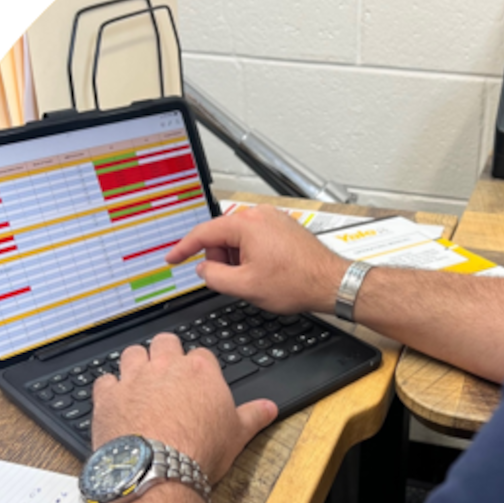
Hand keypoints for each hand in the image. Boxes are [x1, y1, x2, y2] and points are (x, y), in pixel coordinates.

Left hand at [91, 334, 277, 483]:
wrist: (158, 470)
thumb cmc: (200, 450)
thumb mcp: (237, 435)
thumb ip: (254, 416)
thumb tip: (269, 408)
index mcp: (199, 371)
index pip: (201, 354)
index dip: (198, 366)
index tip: (198, 379)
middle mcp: (166, 367)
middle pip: (165, 342)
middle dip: (166, 352)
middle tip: (168, 371)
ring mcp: (134, 380)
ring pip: (133, 353)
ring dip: (136, 362)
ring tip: (140, 380)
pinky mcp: (109, 397)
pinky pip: (105, 380)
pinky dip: (110, 388)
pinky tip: (115, 400)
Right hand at [165, 204, 348, 314]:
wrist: (331, 282)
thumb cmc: (296, 282)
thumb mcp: (245, 287)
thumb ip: (215, 277)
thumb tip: (203, 270)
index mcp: (246, 224)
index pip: (204, 233)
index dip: (184, 249)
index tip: (172, 258)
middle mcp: (260, 215)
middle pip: (222, 236)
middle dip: (221, 260)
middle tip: (232, 281)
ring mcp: (273, 219)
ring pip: (239, 239)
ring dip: (238, 260)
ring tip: (255, 278)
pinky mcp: (283, 227)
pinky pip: (256, 239)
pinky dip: (252, 255)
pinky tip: (265, 272)